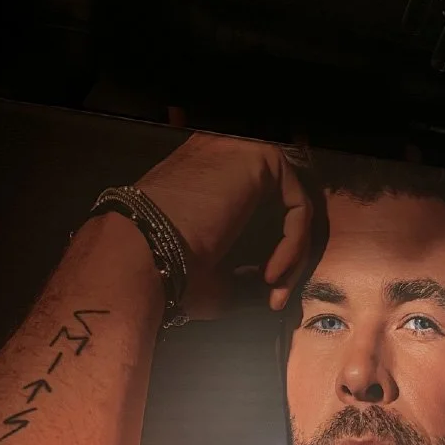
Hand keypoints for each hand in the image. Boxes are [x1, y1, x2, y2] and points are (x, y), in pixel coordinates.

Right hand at [138, 134, 312, 314]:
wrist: (147, 258)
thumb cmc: (171, 273)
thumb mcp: (217, 277)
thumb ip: (246, 275)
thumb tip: (269, 288)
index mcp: (209, 175)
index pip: (260, 205)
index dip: (273, 251)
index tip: (267, 293)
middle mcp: (224, 154)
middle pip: (281, 205)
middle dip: (289, 255)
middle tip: (276, 295)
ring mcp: (241, 149)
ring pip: (292, 205)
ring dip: (292, 253)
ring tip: (273, 287)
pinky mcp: (259, 156)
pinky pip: (297, 204)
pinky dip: (293, 244)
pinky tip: (272, 272)